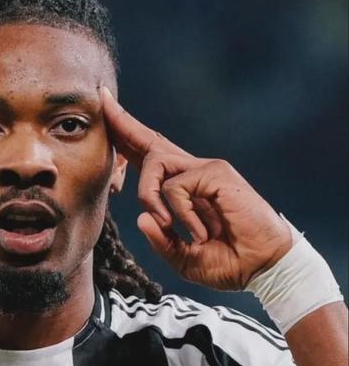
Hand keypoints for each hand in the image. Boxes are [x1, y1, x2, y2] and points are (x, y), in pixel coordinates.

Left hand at [101, 86, 292, 289]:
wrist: (263, 268)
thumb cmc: (227, 262)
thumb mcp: (182, 257)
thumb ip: (161, 239)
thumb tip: (141, 218)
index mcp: (182, 188)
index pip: (148, 158)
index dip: (126, 139)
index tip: (109, 113)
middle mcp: (192, 172)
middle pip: (150, 140)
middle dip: (123, 122)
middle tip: (103, 98)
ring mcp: (205, 169)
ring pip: (155, 163)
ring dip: (149, 196)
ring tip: (169, 224)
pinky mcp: (216, 173)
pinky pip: (175, 187)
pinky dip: (179, 213)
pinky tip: (199, 232)